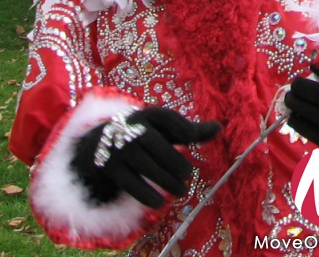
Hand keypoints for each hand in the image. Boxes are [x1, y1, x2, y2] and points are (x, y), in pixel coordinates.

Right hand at [70, 107, 220, 206]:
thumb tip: (219, 128)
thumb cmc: (145, 135)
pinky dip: (147, 195)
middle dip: (175, 162)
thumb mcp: (164, 130)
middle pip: (157, 145)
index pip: (168, 118)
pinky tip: (160, 202)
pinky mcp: (111, 168)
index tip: (193, 139)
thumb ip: (190, 131)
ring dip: (166, 181)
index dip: (184, 128)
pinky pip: (131, 183)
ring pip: (146, 166)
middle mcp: (131, 129)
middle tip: (188, 174)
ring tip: (181, 190)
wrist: (99, 143)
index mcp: (148, 115)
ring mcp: (119, 149)